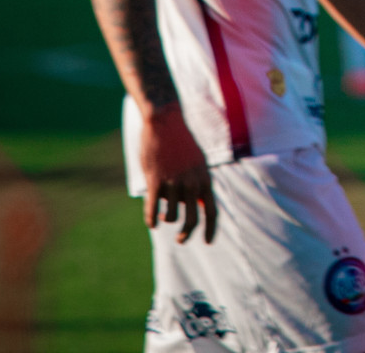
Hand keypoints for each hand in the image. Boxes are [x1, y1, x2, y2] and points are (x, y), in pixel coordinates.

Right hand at [142, 104, 216, 243]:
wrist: (166, 122)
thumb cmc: (181, 143)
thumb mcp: (197, 162)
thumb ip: (199, 182)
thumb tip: (196, 205)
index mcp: (205, 179)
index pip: (213, 212)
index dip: (212, 230)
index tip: (209, 242)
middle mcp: (192, 183)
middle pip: (192, 220)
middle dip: (187, 234)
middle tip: (182, 239)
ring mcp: (174, 182)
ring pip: (171, 216)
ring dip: (167, 219)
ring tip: (164, 215)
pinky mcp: (156, 180)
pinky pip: (153, 209)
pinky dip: (151, 219)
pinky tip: (151, 221)